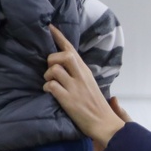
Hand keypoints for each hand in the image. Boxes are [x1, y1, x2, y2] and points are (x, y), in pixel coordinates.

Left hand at [43, 24, 125, 150]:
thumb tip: (64, 65)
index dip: (59, 37)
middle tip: (51, 70)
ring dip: (47, 75)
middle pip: (64, 55)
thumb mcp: (89, 83)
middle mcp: (81, 76)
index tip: (49, 27)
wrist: (104, 123)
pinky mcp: (68, 99)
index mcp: (85, 71)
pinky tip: (49, 92)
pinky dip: (47, 88)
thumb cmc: (95, 104)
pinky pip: (51, 86)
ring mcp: (75, 87)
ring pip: (54, 70)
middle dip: (52, 59)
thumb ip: (78, 73)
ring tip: (50, 83)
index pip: (72, 49)